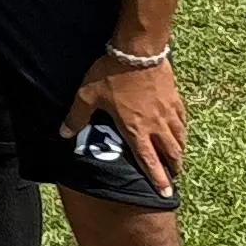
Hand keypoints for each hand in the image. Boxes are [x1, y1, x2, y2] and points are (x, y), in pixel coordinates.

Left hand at [61, 52, 185, 196]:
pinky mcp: (175, 98)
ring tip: (179, 160)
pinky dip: (183, 130)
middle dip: (173, 168)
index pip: (149, 161)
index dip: (157, 179)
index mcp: (135, 129)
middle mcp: (156, 125)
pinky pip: (182, 120)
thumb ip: (76, 117)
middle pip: (170, 153)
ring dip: (180, 152)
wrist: (138, 52)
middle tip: (174, 179)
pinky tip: (181, 132)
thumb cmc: (111, 74)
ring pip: (179, 138)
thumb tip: (62, 133)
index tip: (165, 193)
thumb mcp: (87, 96)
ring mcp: (168, 111)